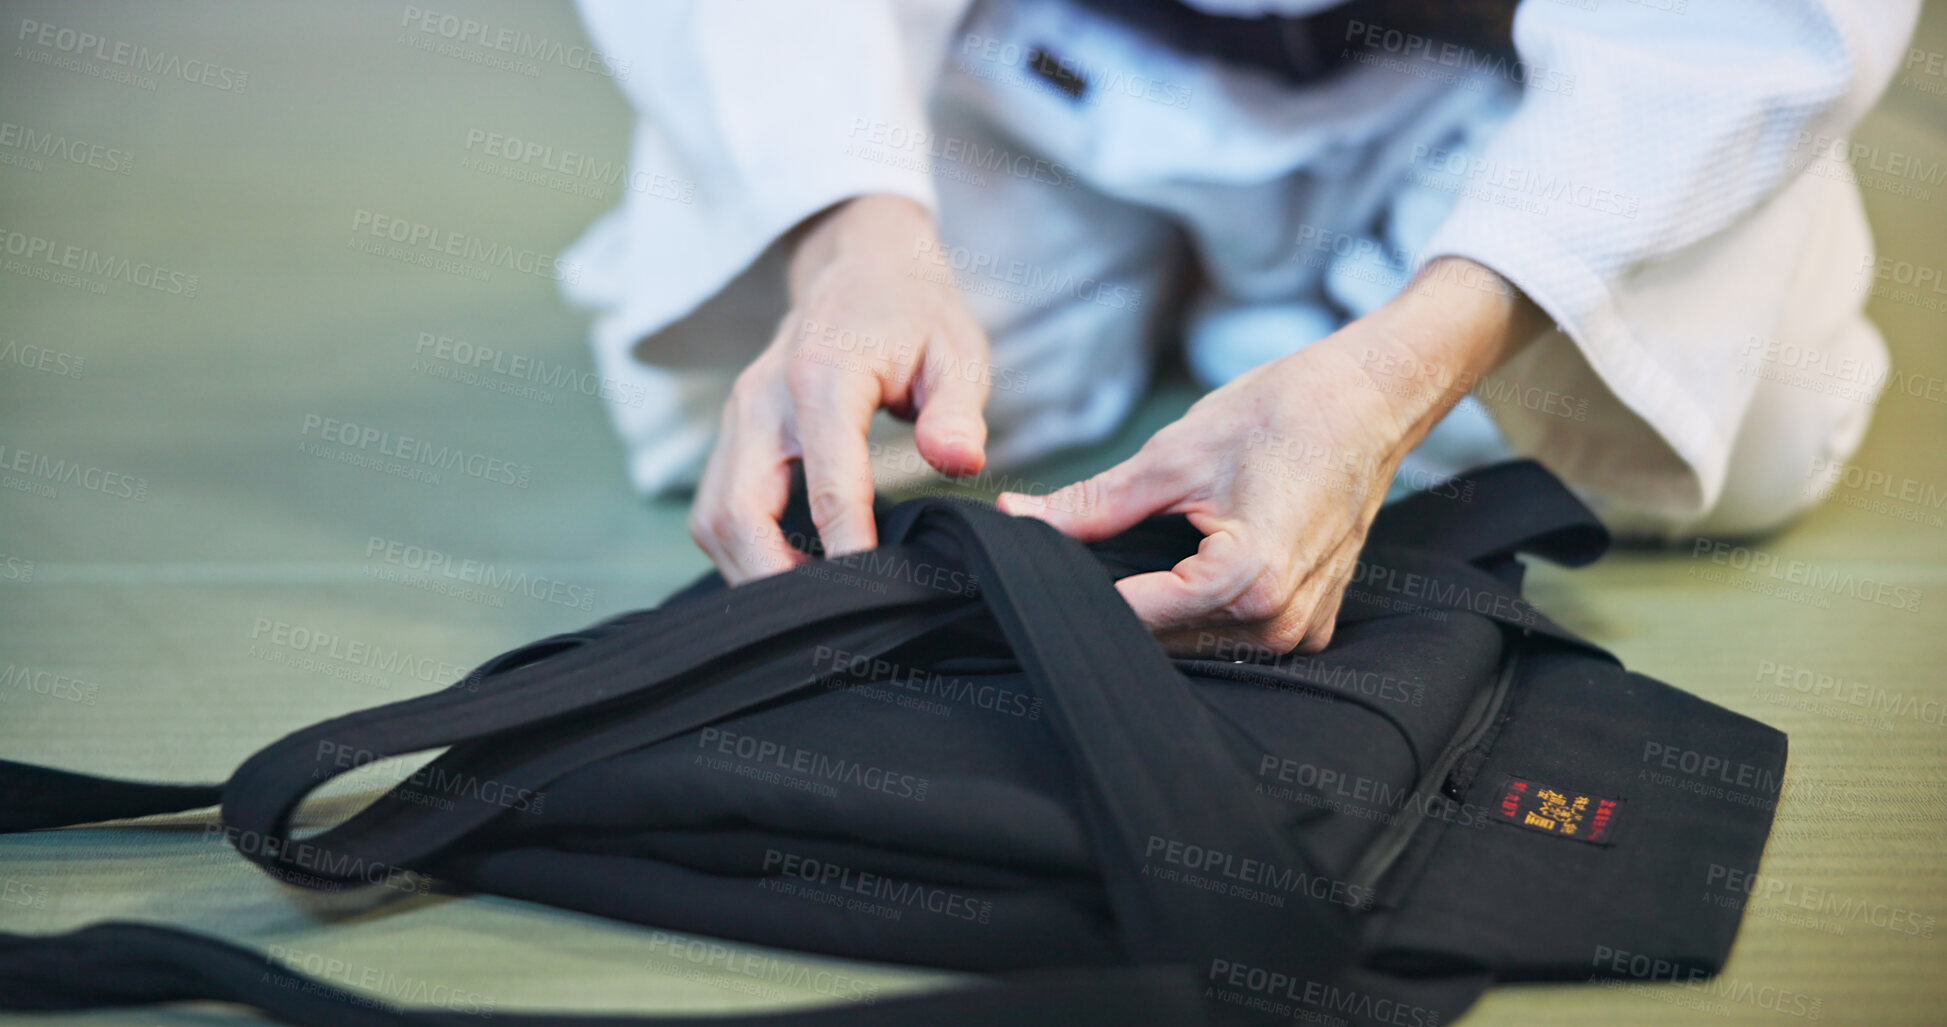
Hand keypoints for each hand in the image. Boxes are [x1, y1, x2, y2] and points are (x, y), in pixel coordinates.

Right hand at [690, 194, 993, 583]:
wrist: (861, 270)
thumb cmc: (916, 316)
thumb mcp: (957, 351)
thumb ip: (957, 409)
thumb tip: (959, 461)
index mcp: (821, 376)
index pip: (825, 480)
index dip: (844, 545)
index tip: (868, 592)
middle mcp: (762, 400)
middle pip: (736, 512)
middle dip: (772, 578)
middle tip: (825, 623)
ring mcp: (737, 419)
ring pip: (715, 518)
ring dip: (751, 572)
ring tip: (809, 608)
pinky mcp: (732, 438)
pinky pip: (718, 510)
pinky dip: (744, 552)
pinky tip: (791, 575)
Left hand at [998, 257, 1542, 654]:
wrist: (1371, 398)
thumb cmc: (1285, 414)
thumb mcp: (1175, 454)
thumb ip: (1093, 504)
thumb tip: (1019, 520)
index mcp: (1250, 581)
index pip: (1134, 617)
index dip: (1076, 597)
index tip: (1032, 581)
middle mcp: (1281, 622)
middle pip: (1164, 640)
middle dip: (1113, 606)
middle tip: (1072, 568)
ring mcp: (1302, 629)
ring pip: (1197, 644)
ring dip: (1156, 614)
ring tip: (1120, 568)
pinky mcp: (1310, 621)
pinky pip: (1235, 636)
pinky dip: (1198, 612)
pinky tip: (1174, 575)